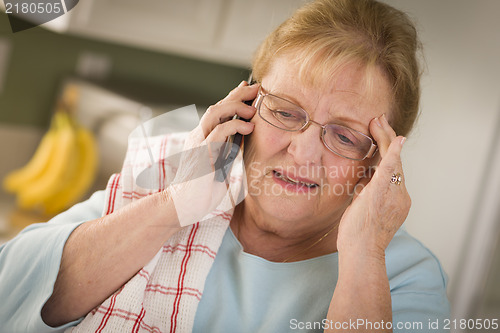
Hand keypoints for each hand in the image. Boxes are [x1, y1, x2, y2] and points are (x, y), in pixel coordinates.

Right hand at [168, 81, 257, 225]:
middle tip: (257, 88)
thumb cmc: (202, 188)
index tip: (250, 88)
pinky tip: (249, 127)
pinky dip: (234, 126)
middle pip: (218, 106)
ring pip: (215, 113)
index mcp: (203, 137)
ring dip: (236, 106)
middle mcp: (198, 136)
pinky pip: (217, 133)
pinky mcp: (201, 154)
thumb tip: (244, 136)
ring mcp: (198, 143)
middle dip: (238, 94)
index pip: (219, 111)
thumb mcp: (220, 164)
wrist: (183, 206)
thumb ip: (228, 149)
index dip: (234, 97)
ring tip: (254, 108)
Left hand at [336, 114, 410, 257]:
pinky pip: (390, 168)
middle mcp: (400, 195)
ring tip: (378, 121)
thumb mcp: (363, 209)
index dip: (387, 151)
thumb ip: (366, 192)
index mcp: (396, 199)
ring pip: (392, 160)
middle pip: (395, 161)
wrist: (361, 253)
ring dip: (385, 138)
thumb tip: (363, 178)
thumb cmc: (358, 237)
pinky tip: (397, 138)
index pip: (392, 170)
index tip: (379, 136)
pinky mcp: (382, 192)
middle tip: (380, 120)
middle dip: (388, 138)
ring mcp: (394, 194)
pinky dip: (393, 152)